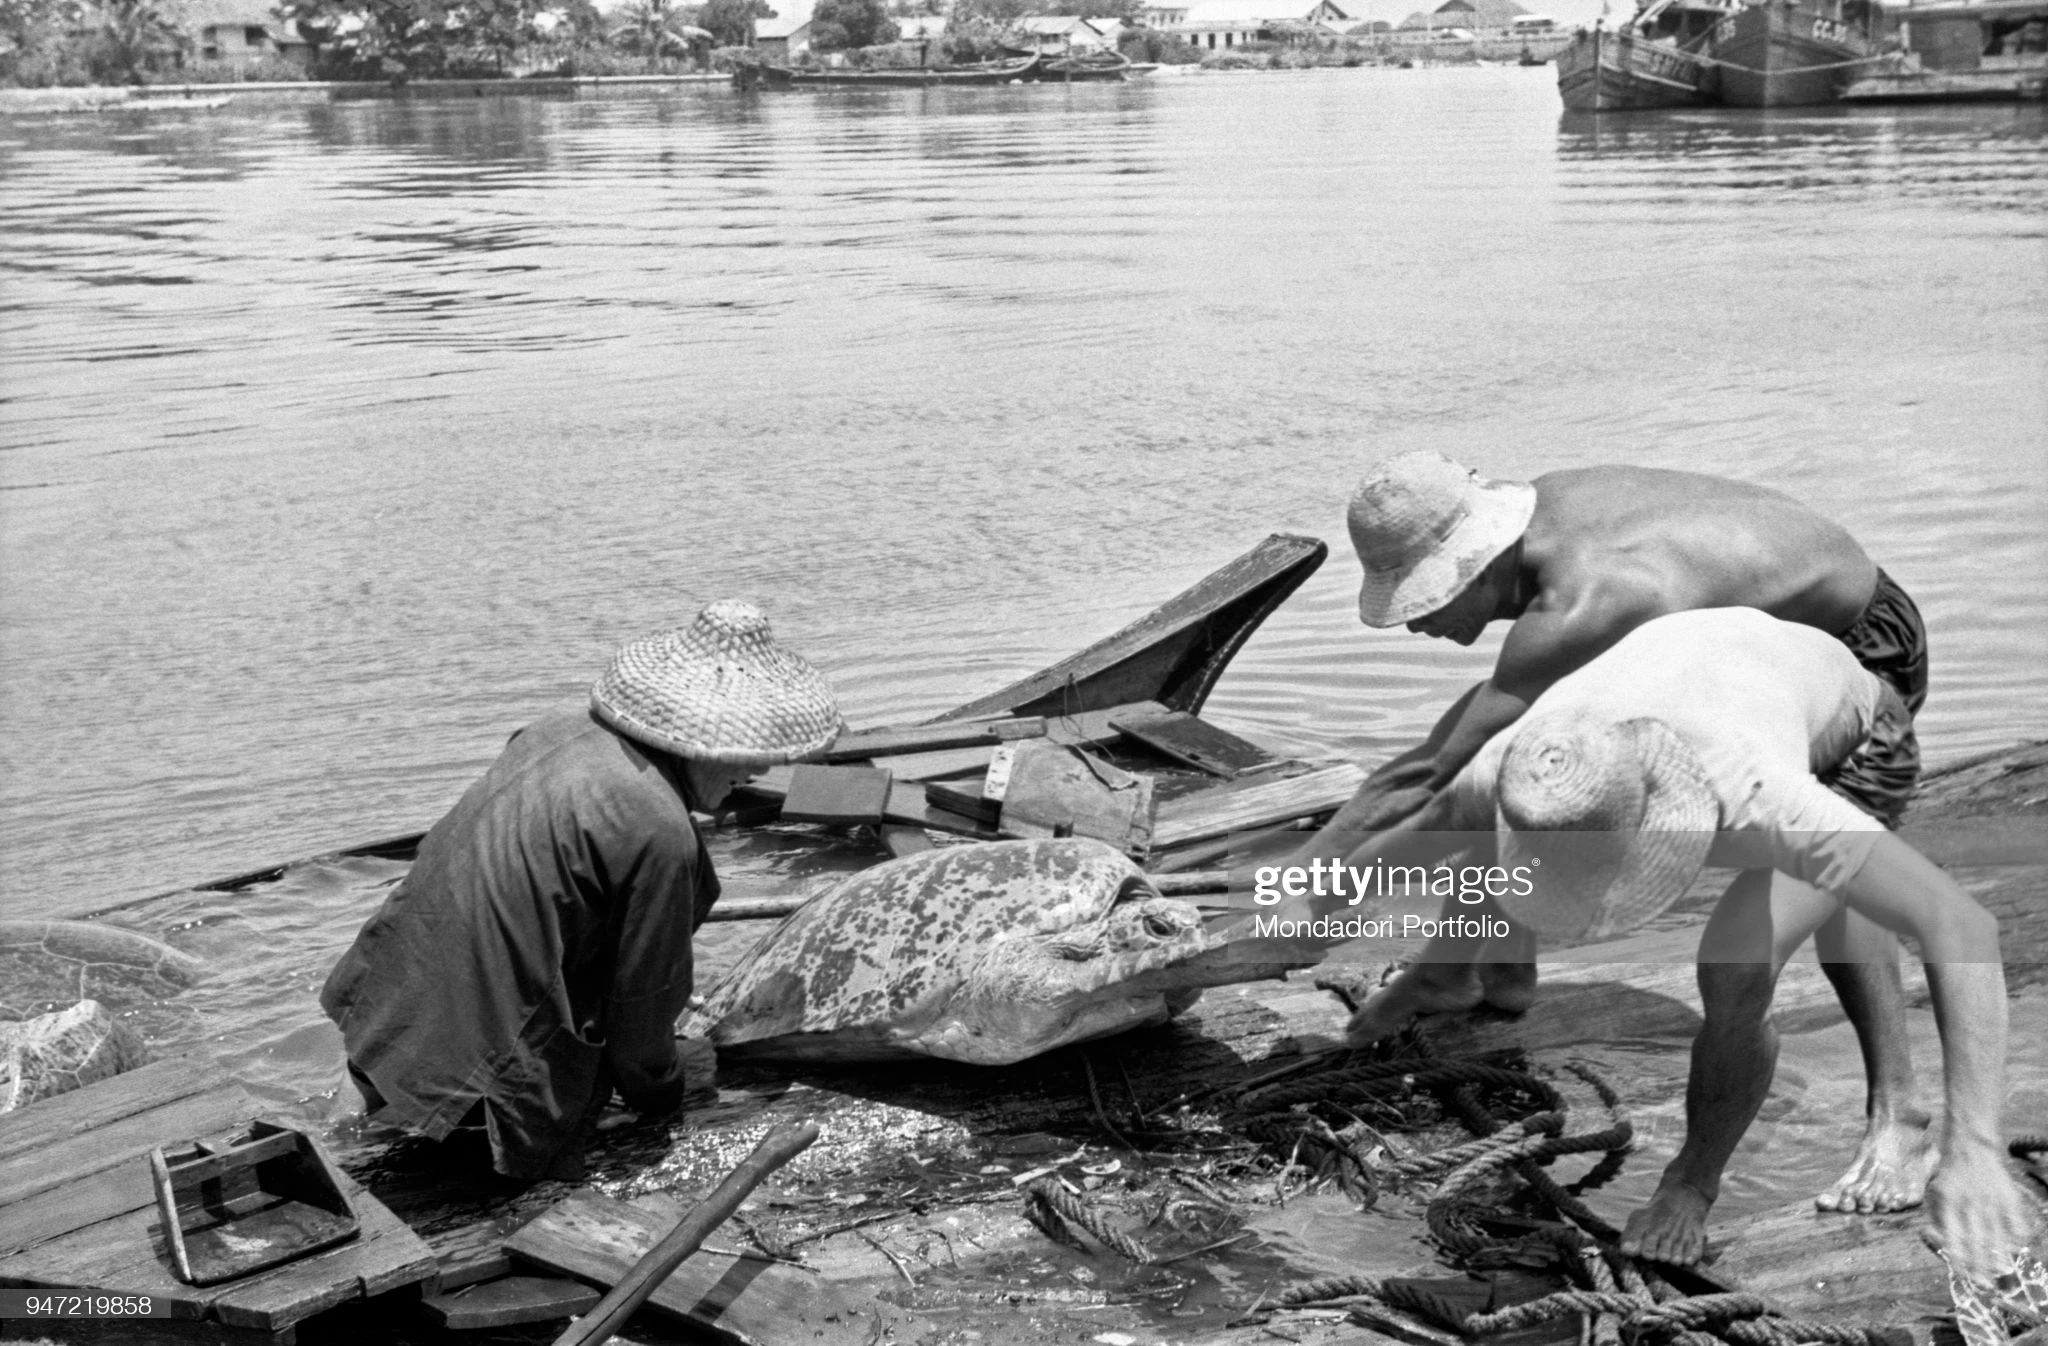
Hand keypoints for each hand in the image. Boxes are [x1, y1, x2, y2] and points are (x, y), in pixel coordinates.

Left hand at [1924, 1144, 2041, 1286]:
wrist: (1970, 1145)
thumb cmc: (1949, 1177)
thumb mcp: (1933, 1193)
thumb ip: (1935, 1218)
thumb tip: (1934, 1240)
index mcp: (1948, 1201)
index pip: (1954, 1236)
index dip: (1959, 1257)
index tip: (1962, 1273)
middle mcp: (1971, 1202)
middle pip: (1977, 1240)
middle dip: (1980, 1264)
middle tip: (1984, 1284)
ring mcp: (1992, 1200)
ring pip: (1998, 1235)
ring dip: (1999, 1256)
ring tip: (2000, 1272)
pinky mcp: (2009, 1197)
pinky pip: (2017, 1222)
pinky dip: (2018, 1237)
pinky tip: (2016, 1248)